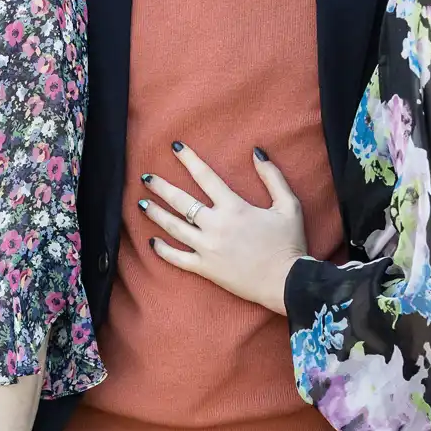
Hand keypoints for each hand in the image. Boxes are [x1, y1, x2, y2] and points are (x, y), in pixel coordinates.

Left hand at [140, 143, 306, 313]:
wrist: (286, 282)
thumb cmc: (289, 243)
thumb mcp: (289, 205)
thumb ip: (273, 177)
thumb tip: (257, 152)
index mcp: (234, 208)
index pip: (205, 177)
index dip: (189, 160)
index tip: (176, 147)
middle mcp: (215, 225)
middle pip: (180, 201)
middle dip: (161, 187)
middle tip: (145, 177)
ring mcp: (207, 248)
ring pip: (173, 227)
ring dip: (155, 213)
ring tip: (141, 203)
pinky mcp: (205, 268)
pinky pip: (177, 258)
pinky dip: (162, 250)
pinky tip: (151, 241)